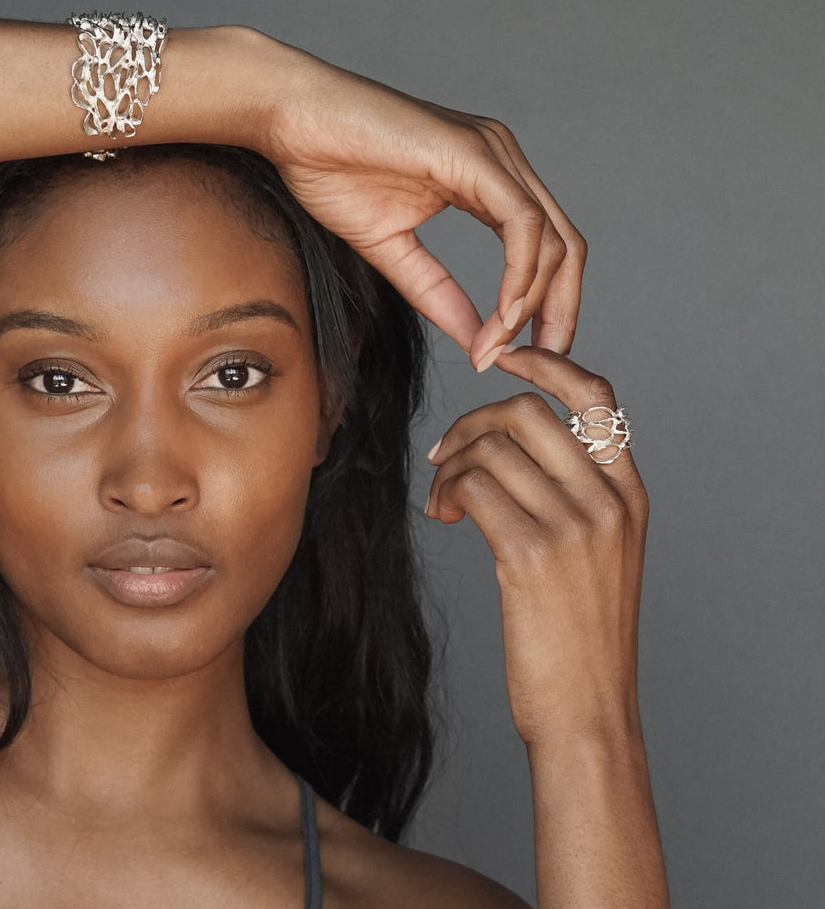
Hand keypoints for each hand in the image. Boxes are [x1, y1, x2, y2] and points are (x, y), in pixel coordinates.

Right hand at [261, 54, 585, 366]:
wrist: (292, 120)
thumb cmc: (331, 168)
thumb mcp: (392, 249)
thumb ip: (437, 292)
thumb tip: (477, 340)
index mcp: (488, 180)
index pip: (544, 249)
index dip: (544, 306)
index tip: (519, 354)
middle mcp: (502, 162)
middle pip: (564, 246)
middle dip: (561, 311)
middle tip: (542, 362)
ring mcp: (494, 153)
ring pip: (550, 239)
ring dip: (533, 304)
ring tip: (502, 348)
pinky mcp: (475, 154)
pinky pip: (521, 224)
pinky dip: (518, 277)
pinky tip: (500, 316)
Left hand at [424, 346, 647, 745]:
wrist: (587, 711)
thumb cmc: (581, 635)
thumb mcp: (600, 555)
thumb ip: (574, 495)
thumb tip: (510, 446)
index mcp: (629, 494)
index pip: (596, 398)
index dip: (546, 366)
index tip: (505, 359)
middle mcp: (608, 501)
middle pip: (528, 414)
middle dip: (472, 421)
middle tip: (444, 454)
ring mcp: (574, 526)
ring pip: (492, 447)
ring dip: (451, 463)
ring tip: (443, 499)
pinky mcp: (532, 553)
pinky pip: (473, 485)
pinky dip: (446, 490)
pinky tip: (443, 515)